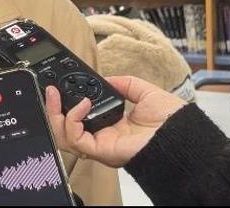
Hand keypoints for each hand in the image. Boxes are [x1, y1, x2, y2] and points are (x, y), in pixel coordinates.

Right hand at [44, 76, 186, 167]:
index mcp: (111, 126)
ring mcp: (100, 145)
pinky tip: (82, 105)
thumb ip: (125, 84)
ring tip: (56, 95)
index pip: (79, 118)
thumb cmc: (170, 120)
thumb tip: (108, 79)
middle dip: (52, 109)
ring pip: (64, 136)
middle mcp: (102, 137)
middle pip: (65, 129)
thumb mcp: (144, 92)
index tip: (59, 87)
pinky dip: (72, 119)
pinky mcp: (101, 150)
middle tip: (49, 90)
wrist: (180, 133)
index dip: (66, 103)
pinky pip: (75, 139)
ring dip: (55, 113)